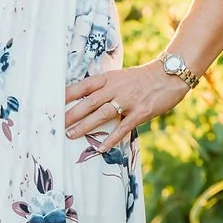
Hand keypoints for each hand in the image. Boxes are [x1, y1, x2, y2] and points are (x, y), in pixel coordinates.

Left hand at [64, 61, 189, 151]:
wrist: (170, 75)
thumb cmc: (142, 78)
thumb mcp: (120, 77)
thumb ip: (104, 88)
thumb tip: (85, 101)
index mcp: (109, 78)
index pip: (83, 86)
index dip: (67, 94)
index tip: (52, 102)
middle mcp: (116, 88)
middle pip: (89, 102)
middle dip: (71, 114)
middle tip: (57, 124)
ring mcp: (128, 100)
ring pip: (102, 114)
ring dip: (85, 126)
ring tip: (71, 135)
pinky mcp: (141, 112)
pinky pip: (123, 128)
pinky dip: (111, 138)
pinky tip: (101, 147)